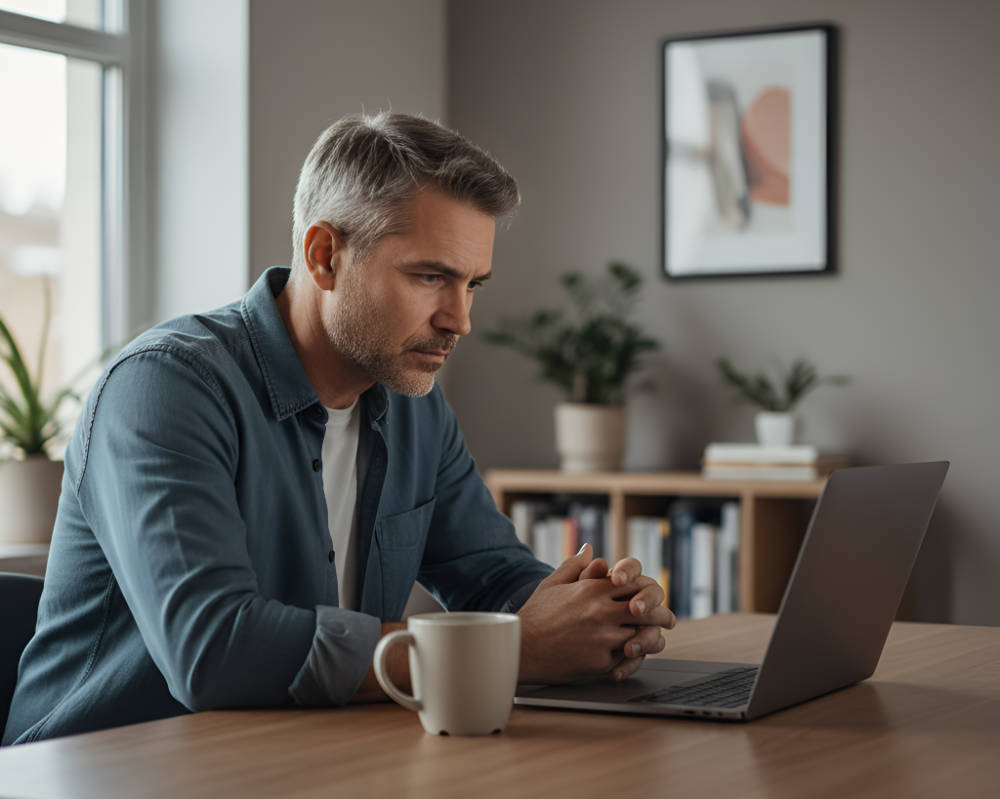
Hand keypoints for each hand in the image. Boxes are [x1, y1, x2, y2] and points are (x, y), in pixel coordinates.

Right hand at [517, 544, 674, 684]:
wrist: (521, 647)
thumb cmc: (536, 615)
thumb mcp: (553, 583)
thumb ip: (575, 565)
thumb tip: (590, 549)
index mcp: (592, 589)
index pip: (633, 585)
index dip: (648, 591)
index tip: (655, 597)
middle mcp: (601, 611)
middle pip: (646, 610)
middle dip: (661, 615)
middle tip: (668, 620)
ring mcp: (602, 637)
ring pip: (642, 636)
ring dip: (652, 639)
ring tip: (657, 640)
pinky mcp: (600, 661)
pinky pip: (627, 659)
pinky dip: (633, 659)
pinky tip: (634, 657)